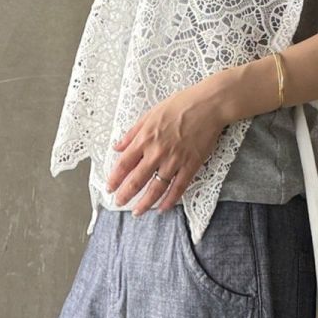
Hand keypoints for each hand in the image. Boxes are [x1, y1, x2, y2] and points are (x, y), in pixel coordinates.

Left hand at [105, 76, 231, 214]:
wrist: (208, 105)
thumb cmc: (180, 105)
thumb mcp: (150, 114)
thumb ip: (133, 133)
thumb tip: (117, 147)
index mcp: (145, 138)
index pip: (124, 164)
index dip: (114, 178)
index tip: (109, 188)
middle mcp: (157, 152)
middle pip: (136, 180)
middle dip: (125, 195)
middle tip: (118, 203)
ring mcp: (174, 161)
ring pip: (156, 188)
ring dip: (145, 203)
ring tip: (137, 212)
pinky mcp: (191, 165)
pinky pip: (178, 188)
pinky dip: (169, 200)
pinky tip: (162, 208)